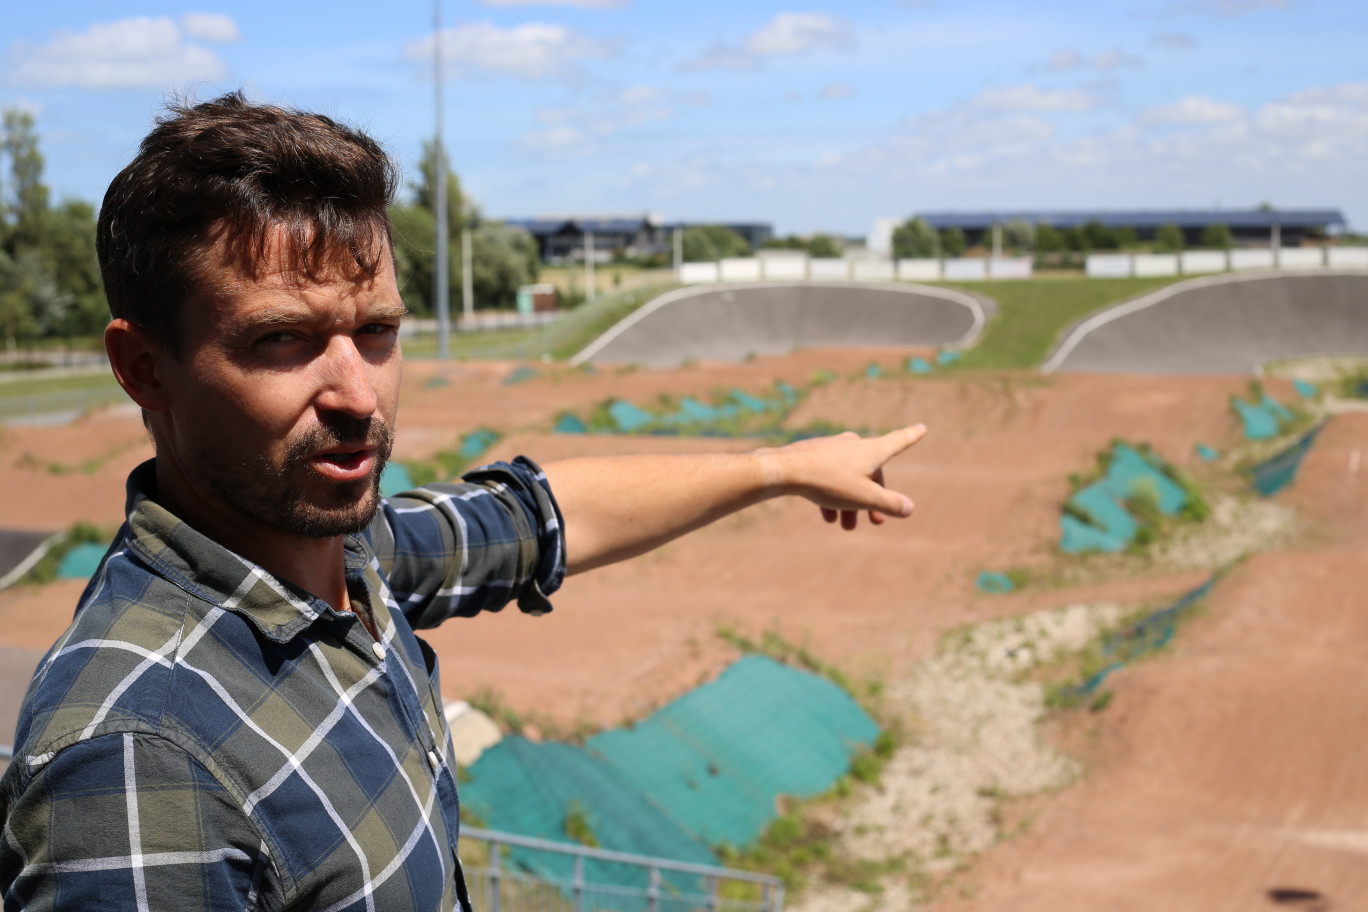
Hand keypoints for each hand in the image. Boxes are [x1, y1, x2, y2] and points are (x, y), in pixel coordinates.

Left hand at [760, 424, 926, 529]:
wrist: (785, 471)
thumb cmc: (828, 481)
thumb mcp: (864, 497)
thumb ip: (889, 503)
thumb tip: (909, 508)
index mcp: (871, 450)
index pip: (898, 442)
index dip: (912, 436)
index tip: (922, 427)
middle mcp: (854, 444)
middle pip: (871, 473)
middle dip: (873, 499)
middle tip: (874, 522)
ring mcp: (833, 448)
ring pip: (849, 478)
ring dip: (850, 503)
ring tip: (844, 526)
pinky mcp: (814, 455)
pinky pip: (830, 476)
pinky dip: (832, 495)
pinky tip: (827, 516)